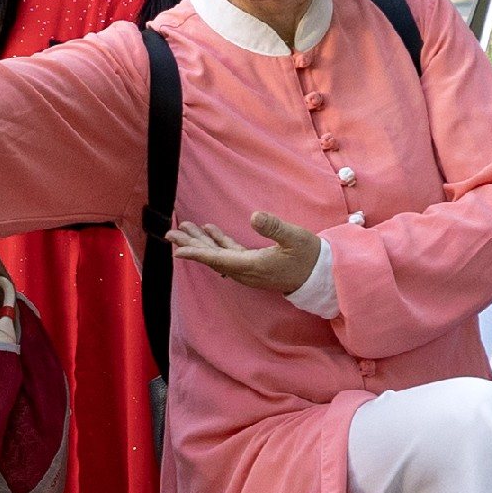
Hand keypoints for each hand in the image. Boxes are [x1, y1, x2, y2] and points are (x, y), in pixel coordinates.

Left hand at [167, 209, 325, 298]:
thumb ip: (275, 228)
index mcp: (252, 266)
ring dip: (200, 242)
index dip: (197, 253)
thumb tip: (254, 216)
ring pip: (218, 256)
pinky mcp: (253, 264)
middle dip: (191, 245)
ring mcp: (248, 269)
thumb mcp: (295, 238)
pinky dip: (217, 243)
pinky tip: (209, 230)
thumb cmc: (309, 256)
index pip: (219, 259)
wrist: (321, 276)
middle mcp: (246, 271)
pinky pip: (229, 254)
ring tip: (183, 229)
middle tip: (170, 233)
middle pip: (212, 258)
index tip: (177, 249)